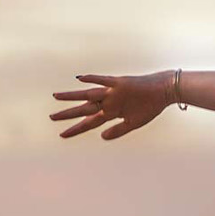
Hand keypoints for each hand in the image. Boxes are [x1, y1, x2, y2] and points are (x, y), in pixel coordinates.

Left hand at [50, 71, 174, 140]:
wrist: (163, 91)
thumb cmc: (150, 106)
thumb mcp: (134, 123)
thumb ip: (118, 130)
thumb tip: (102, 137)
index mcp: (111, 112)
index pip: (90, 122)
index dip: (76, 129)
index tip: (62, 135)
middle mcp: (108, 102)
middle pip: (84, 109)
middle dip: (68, 114)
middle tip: (51, 117)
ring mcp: (112, 92)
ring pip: (89, 94)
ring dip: (73, 96)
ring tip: (56, 97)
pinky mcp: (120, 83)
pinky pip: (104, 81)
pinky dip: (93, 79)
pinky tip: (80, 78)